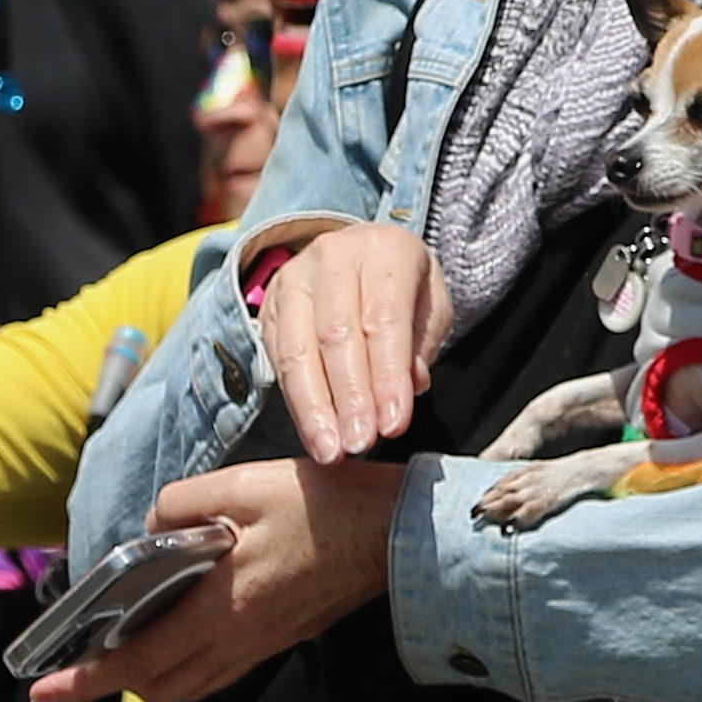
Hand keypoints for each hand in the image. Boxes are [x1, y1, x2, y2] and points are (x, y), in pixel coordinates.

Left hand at [32, 457, 402, 701]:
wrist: (397, 531)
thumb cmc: (322, 504)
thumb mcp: (240, 484)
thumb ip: (180, 504)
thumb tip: (149, 527)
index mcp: (221, 607)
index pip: (137, 660)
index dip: (84, 681)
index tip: (44, 691)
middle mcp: (238, 639)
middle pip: (159, 687)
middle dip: (110, 685)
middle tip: (76, 667)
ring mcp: (263, 643)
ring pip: (190, 684)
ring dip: (148, 677)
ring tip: (119, 649)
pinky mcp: (281, 637)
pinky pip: (218, 669)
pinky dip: (184, 664)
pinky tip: (177, 631)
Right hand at [257, 219, 454, 465]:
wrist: (362, 256)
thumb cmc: (404, 291)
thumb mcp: (431, 307)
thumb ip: (421, 345)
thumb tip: (410, 386)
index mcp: (385, 251)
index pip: (384, 320)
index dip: (387, 376)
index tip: (393, 425)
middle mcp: (333, 256)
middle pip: (336, 335)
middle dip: (349, 397)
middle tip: (361, 443)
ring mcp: (294, 278)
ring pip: (298, 349)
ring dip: (314, 407)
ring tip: (331, 450)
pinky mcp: (271, 305)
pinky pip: (278, 358)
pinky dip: (297, 402)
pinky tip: (313, 434)